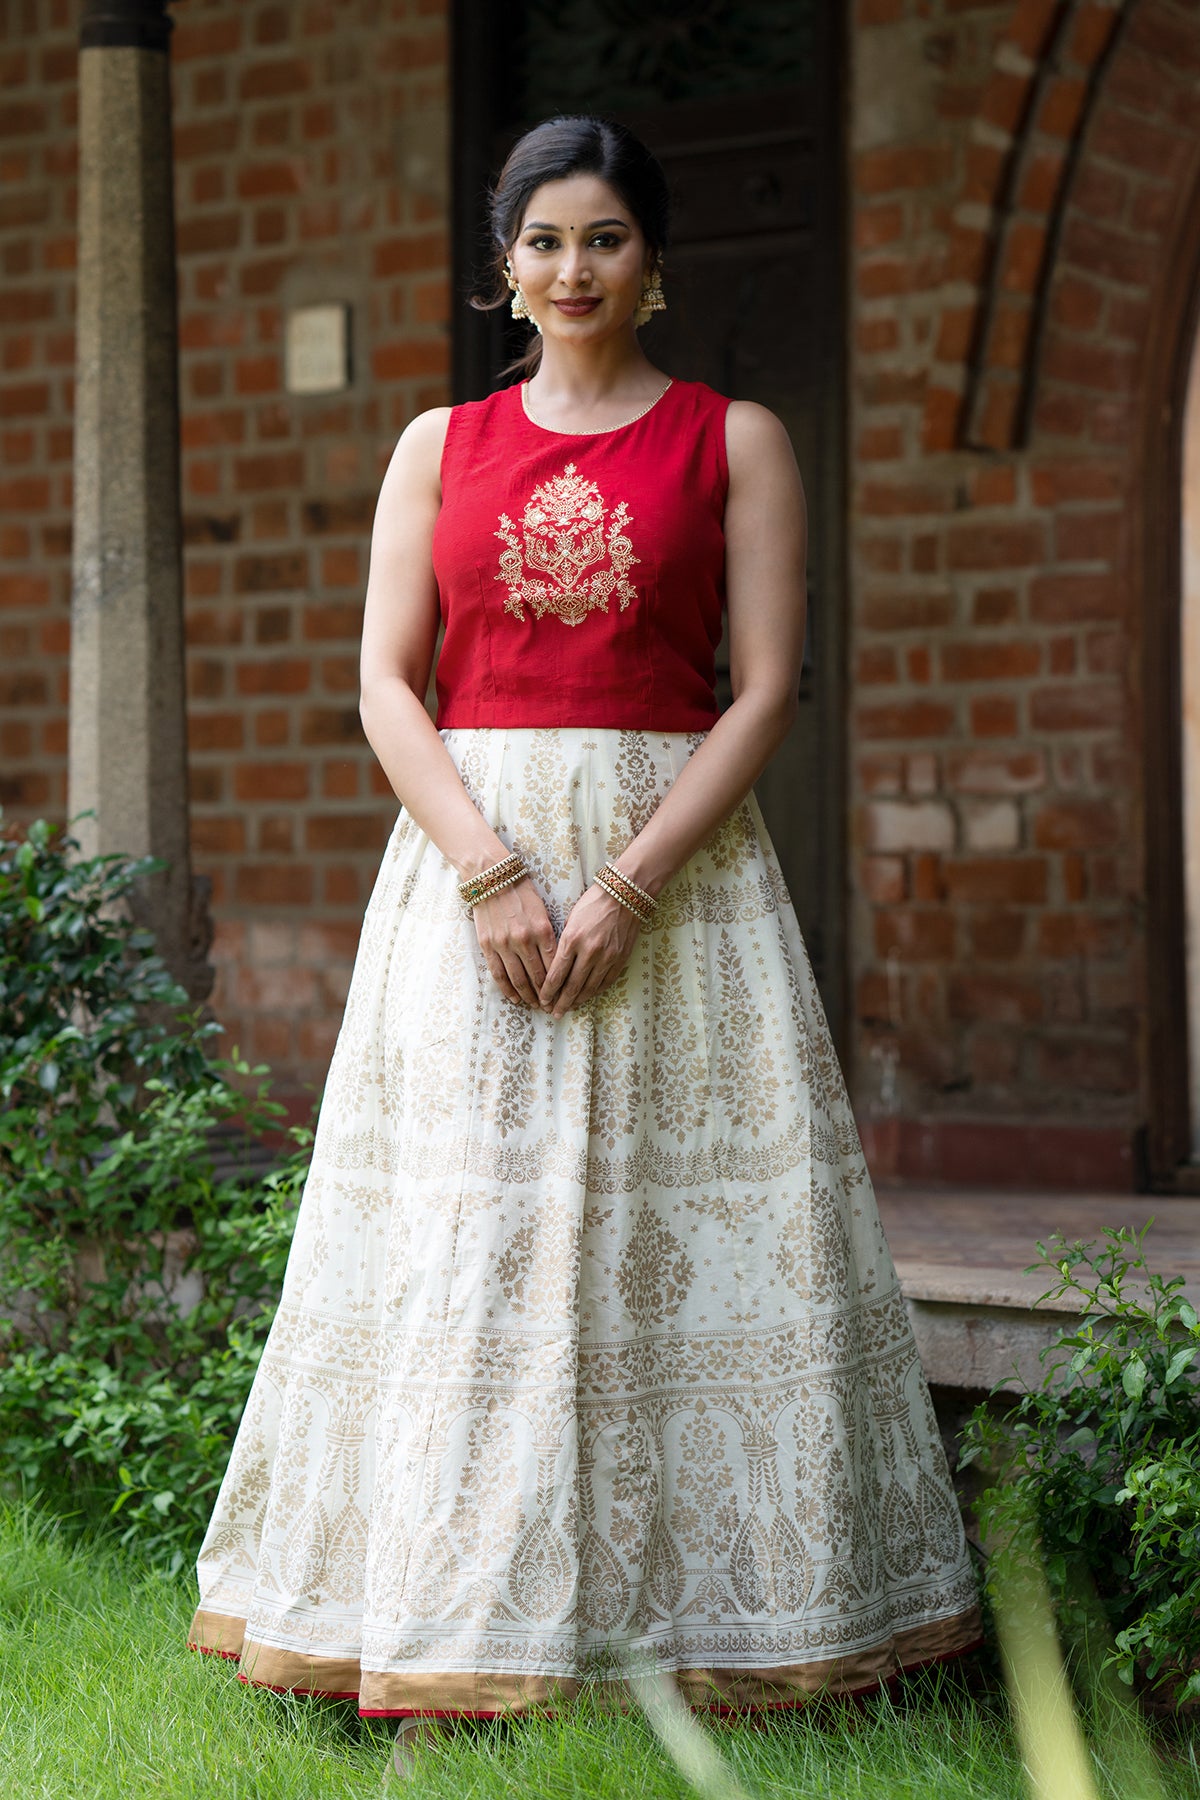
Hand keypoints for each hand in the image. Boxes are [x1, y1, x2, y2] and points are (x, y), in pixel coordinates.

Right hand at [472, 877, 558, 1006]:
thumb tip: (556, 960)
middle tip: (552, 1007)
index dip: (560, 984)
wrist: (492, 877)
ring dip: (528, 996)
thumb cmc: (521, 891)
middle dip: (546, 995)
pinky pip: (499, 974)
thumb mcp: (542, 910)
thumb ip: (548, 935)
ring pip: (519, 979)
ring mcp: (504, 944)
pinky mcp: (487, 946)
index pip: (554, 965)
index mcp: (542, 930)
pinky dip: (508, 989)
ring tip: (535, 1006)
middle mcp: (524, 940)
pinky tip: (515, 998)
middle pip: (538, 976)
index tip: (564, 995)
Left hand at [539, 884, 640, 1018]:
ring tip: (568, 1009)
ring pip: (589, 988)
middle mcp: (589, 951)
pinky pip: (605, 982)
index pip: (556, 973)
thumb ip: (564, 943)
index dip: (548, 991)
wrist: (624, 895)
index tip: (542, 1000)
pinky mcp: (620, 959)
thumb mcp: (570, 919)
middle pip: (571, 986)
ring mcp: (606, 957)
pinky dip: (594, 992)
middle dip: (560, 1002)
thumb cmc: (593, 903)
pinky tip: (587, 997)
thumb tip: (558, 966)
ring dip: (577, 1001)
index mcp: (572, 939)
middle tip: (553, 1013)